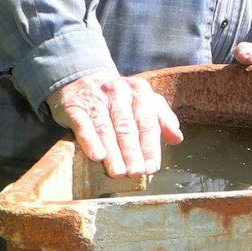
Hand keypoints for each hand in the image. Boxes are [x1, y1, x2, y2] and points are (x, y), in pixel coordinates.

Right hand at [46, 72, 183, 178]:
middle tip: (136, 172)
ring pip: (106, 128)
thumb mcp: (142, 101)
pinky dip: (90, 141)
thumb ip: (162, 118)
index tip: (152, 167)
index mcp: (140, 92)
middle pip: (127, 127)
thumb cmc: (118, 98)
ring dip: (113, 152)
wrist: (80, 78)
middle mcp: (119, 93)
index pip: (148, 122)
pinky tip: (97, 156)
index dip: (150, 147)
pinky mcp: (74, 107)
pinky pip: (83, 125)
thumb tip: (177, 138)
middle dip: (133, 152)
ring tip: (118, 172)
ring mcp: (96, 99)